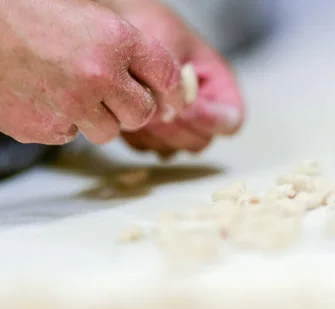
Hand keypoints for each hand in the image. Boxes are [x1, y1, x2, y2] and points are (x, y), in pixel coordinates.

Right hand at [0, 0, 185, 144]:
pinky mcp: (46, 128)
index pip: (167, 75)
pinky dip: (64, 123)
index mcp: (116, 39)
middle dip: (134, 108)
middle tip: (117, 98)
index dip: (175, 92)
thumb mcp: (86, 15)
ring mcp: (72, 105)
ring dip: (99, 119)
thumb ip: (124, 46)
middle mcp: (100, 75)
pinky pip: (71, 136)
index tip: (175, 102)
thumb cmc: (27, 14)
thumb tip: (155, 78)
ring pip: (109, 132)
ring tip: (74, 93)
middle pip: (142, 113)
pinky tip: (47, 98)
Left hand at [109, 1, 244, 157]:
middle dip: (177, 128)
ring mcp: (179, 123)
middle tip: (157, 111)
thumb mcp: (168, 40)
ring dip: (155, 134)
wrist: (126, 24)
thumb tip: (176, 112)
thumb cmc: (152, 24)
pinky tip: (129, 112)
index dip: (211, 120)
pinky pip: (151, 147)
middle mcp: (203, 109)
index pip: (231, 121)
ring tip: (140, 108)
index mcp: (219, 85)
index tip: (185, 108)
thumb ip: (175, 76)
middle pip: (201, 141)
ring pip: (176, 148)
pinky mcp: (155, 130)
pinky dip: (139, 136)